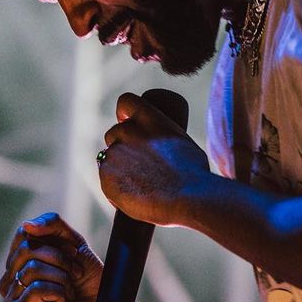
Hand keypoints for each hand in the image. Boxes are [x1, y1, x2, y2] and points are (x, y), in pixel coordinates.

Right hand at [0, 212, 101, 301]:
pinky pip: (35, 288)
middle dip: (60, 259)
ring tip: (69, 292)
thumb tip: (26, 225)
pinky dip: (58, 292)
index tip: (74, 253)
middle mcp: (10, 278)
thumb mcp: (74, 244)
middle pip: (27, 249)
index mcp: (19, 260)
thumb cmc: (88, 280)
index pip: (24, 233)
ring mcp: (11, 297)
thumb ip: (52, 225)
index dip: (54, 240)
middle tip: (75, 274)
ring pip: (32, 268)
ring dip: (62, 278)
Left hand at [97, 92, 210, 226]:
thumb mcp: (183, 144)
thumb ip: (163, 139)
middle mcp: (128, 133)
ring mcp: (115, 155)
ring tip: (142, 185)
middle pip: (113, 133)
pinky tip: (135, 195)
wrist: (187, 199)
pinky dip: (117, 186)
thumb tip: (159, 148)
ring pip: (110, 158)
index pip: (126, 102)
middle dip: (122, 145)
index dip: (124, 112)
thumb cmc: (194, 176)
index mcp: (150, 120)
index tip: (125, 121)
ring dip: (120, 167)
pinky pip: (107, 180)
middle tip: (138, 164)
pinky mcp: (106, 178)